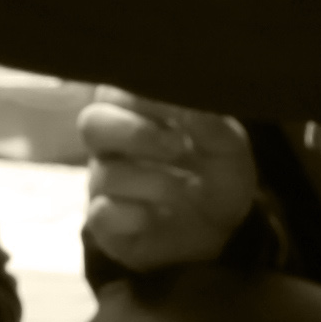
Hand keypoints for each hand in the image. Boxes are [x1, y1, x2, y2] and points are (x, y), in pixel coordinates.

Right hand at [77, 90, 259, 272]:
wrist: (223, 231)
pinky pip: (102, 214)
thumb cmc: (217, 176)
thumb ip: (212, 124)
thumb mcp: (228, 148)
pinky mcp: (104, 223)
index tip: (180, 112)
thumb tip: (193, 107)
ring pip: (105, 173)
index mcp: (135, 113)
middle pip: (92, 123)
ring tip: (188, 189)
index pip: (116, 90)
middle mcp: (111, 145)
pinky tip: (160, 216)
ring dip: (154, 181)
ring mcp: (103, 184)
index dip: (144, 98)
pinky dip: (135, 215)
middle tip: (178, 147)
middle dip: (136, 133)